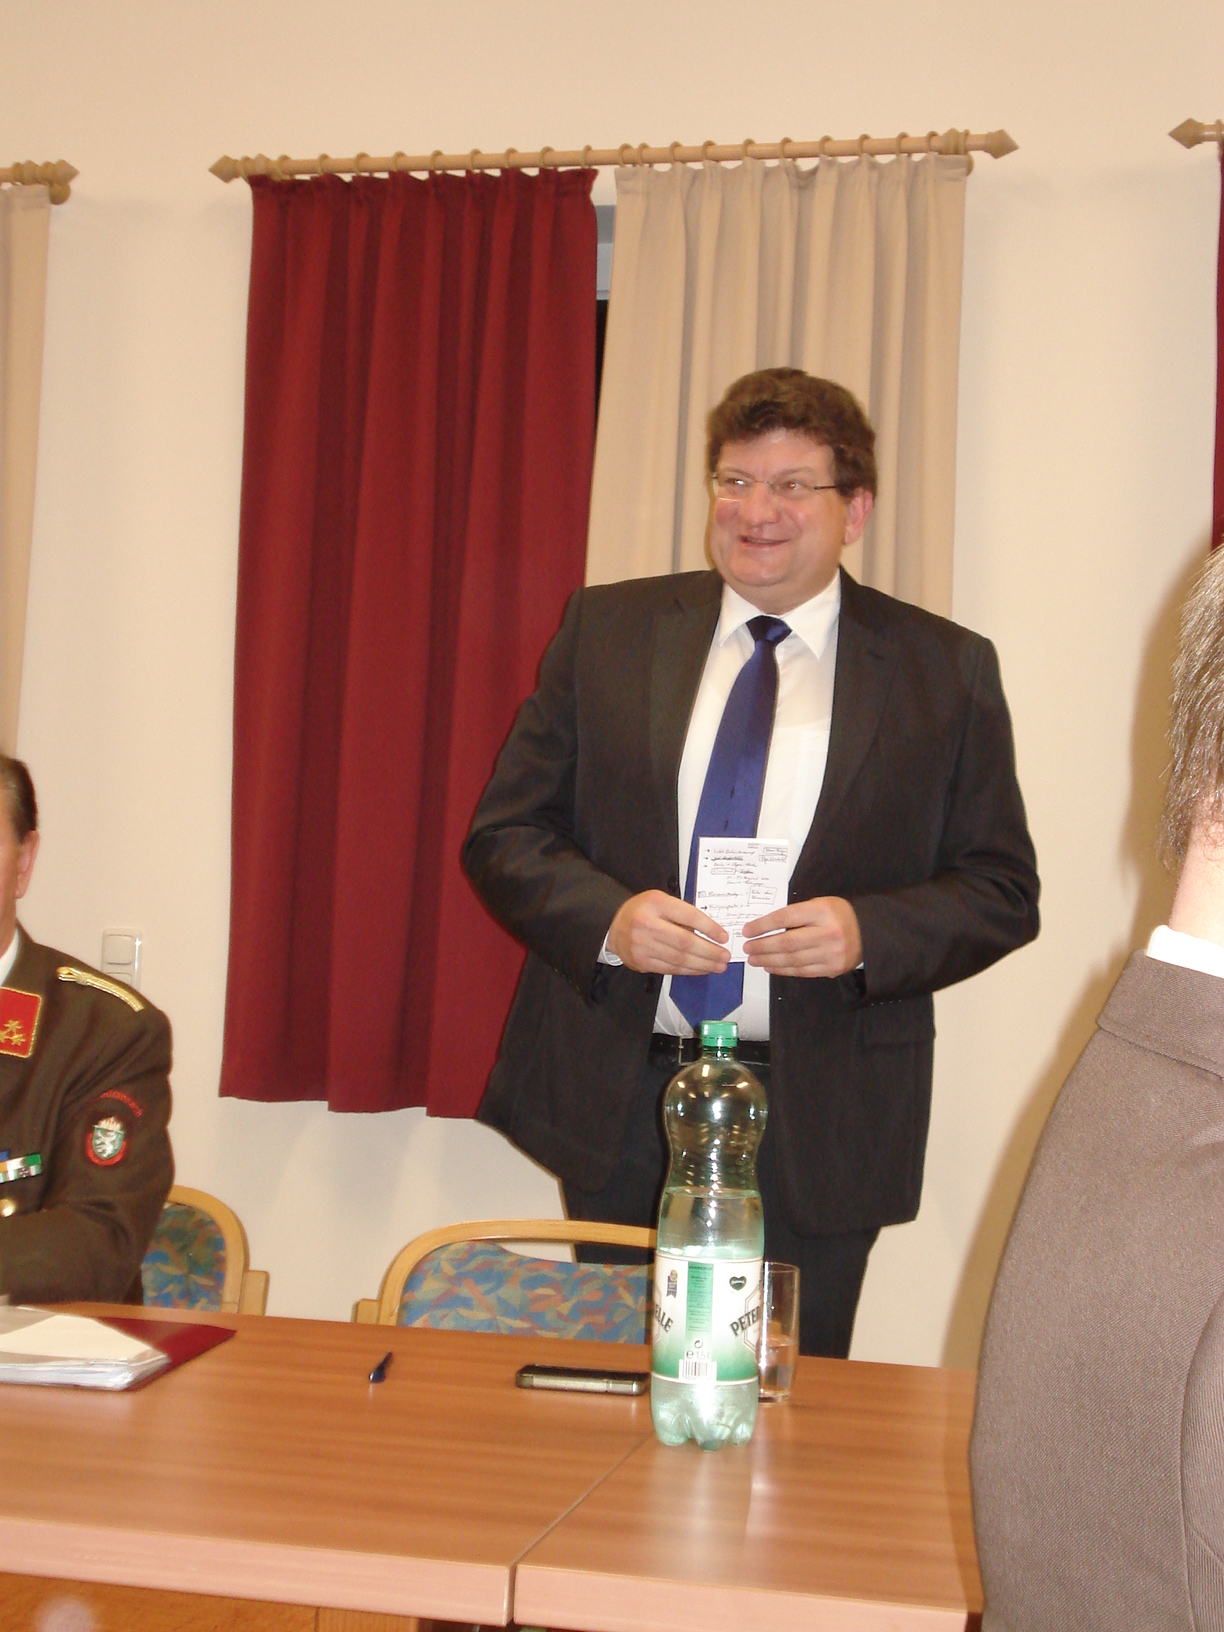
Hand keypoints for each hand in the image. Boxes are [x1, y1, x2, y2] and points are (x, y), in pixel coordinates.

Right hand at [607, 890, 729, 975]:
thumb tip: (711, 933)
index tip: (723, 937)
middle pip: (684, 942)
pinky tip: (701, 969)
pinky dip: (689, 970)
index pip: (688, 916)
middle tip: (725, 956)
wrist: (613, 926)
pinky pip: (670, 969)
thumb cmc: (643, 911)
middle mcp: (646, 924)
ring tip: (718, 965)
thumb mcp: (661, 901)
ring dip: (702, 964)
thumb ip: (682, 914)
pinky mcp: (641, 962)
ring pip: (679, 959)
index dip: (708, 928)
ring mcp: (642, 946)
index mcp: (655, 903)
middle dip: (709, 951)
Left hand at [742, 896, 861, 977]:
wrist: (868, 933)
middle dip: (763, 946)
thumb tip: (765, 928)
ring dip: (769, 960)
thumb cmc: (838, 916)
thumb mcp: (820, 904)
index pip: (786, 917)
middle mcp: (827, 933)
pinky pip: (802, 971)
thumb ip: (797, 914)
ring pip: (793, 960)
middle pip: (787, 942)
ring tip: (754, 958)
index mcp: (822, 911)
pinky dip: (783, 969)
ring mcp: (831, 953)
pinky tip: (770, 966)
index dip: (763, 925)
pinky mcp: (832, 968)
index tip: (747, 930)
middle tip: (747, 948)